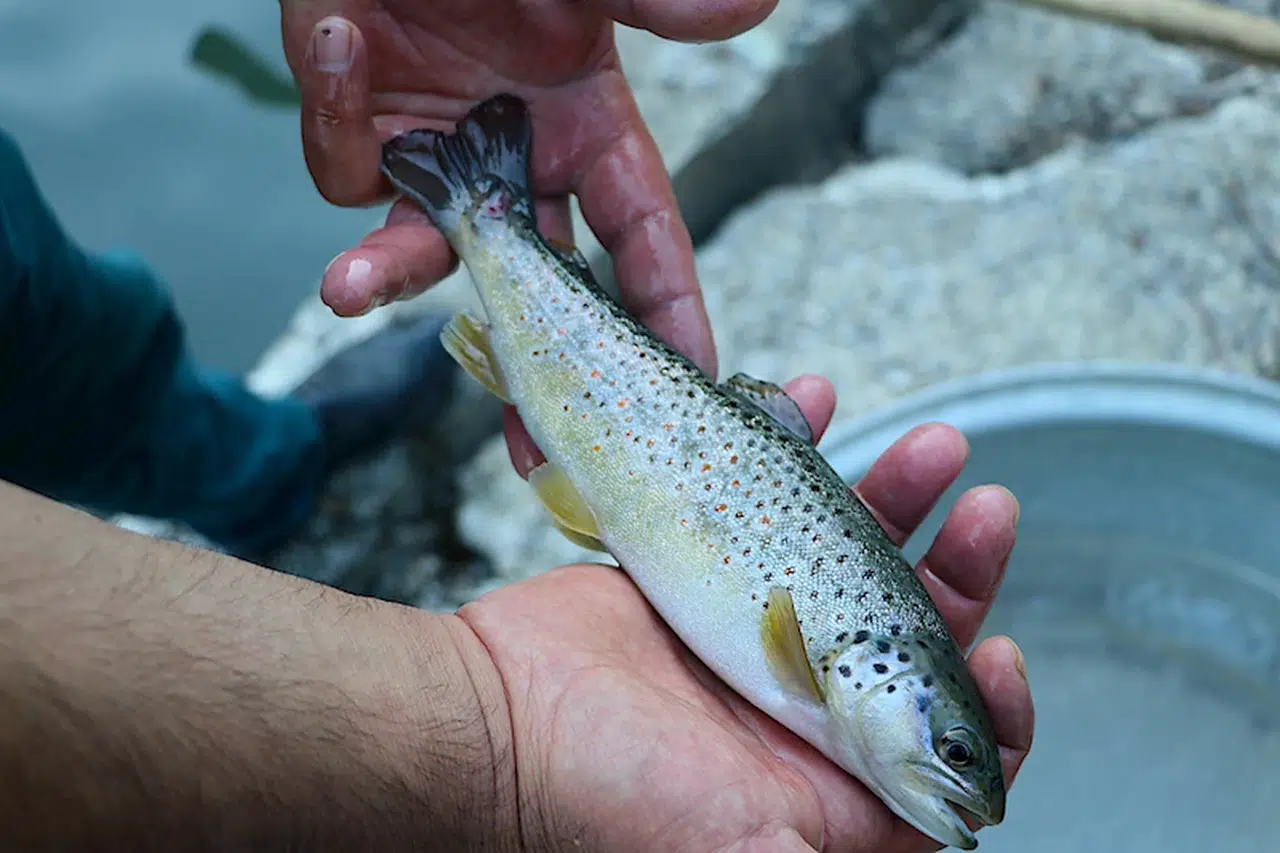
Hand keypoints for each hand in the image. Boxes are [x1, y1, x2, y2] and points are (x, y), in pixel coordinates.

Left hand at [279, 0, 769, 377]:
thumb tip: (749, 8)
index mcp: (584, 124)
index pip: (641, 238)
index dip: (667, 312)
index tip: (691, 382)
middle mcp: (514, 158)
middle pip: (537, 289)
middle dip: (535, 373)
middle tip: (536, 451)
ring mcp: (436, 156)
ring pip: (424, 253)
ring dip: (390, 270)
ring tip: (353, 287)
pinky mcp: (360, 133)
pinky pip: (345, 168)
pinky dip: (336, 118)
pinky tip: (342, 39)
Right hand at [458, 376, 1034, 851]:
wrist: (500, 717)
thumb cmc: (611, 794)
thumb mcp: (747, 849)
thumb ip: (840, 849)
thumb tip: (956, 845)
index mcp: (827, 772)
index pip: (941, 746)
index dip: (991, 705)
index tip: (1004, 653)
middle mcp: (801, 700)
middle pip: (910, 629)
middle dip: (963, 566)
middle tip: (986, 509)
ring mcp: (755, 626)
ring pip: (852, 553)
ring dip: (899, 495)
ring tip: (933, 447)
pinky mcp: (706, 570)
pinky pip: (767, 501)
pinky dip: (796, 449)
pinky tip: (815, 406)